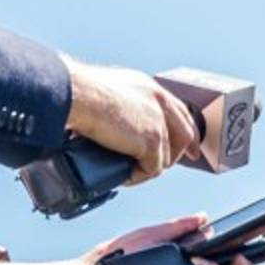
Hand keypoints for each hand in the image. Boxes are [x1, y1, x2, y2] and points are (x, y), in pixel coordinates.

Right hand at [64, 61, 199, 183]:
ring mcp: (158, 122)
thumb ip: (117, 106)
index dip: (184, 129)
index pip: (177, 110)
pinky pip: (153, 168)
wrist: (75, 93)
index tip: (189, 146)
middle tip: (168, 165)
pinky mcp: (152, 140)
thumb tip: (111, 124)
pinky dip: (138, 176)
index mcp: (148, 88)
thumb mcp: (105, 92)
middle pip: (184, 133)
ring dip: (150, 167)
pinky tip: (126, 176)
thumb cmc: (76, 91)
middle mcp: (159, 102)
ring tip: (132, 171)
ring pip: (167, 155)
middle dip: (181, 152)